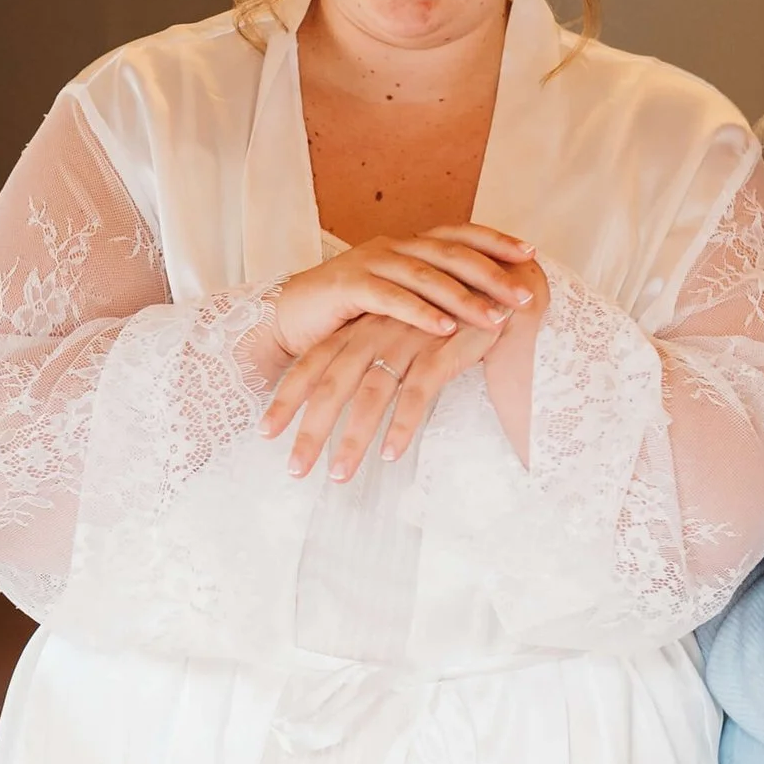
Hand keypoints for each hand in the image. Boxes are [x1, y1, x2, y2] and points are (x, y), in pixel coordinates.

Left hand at [264, 280, 537, 480]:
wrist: (499, 287)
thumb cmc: (443, 320)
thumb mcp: (398, 338)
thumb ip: (372, 366)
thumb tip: (344, 406)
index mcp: (358, 331)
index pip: (311, 366)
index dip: (287, 399)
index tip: (264, 433)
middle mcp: (375, 333)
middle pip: (332, 386)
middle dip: (310, 430)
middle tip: (294, 470)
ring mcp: (407, 340)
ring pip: (370, 394)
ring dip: (353, 438)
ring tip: (339, 476)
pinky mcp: (441, 348)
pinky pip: (416, 393)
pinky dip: (402, 424)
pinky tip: (390, 454)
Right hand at [269, 225, 537, 360]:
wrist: (289, 319)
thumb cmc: (349, 317)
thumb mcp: (398, 304)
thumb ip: (432, 300)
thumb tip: (486, 309)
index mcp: (406, 246)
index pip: (459, 235)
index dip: (496, 240)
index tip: (532, 254)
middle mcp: (391, 247)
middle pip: (450, 253)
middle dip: (491, 273)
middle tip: (524, 295)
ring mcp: (369, 263)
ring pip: (425, 275)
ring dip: (463, 298)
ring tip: (495, 318)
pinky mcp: (347, 286)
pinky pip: (390, 298)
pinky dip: (419, 313)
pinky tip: (444, 328)